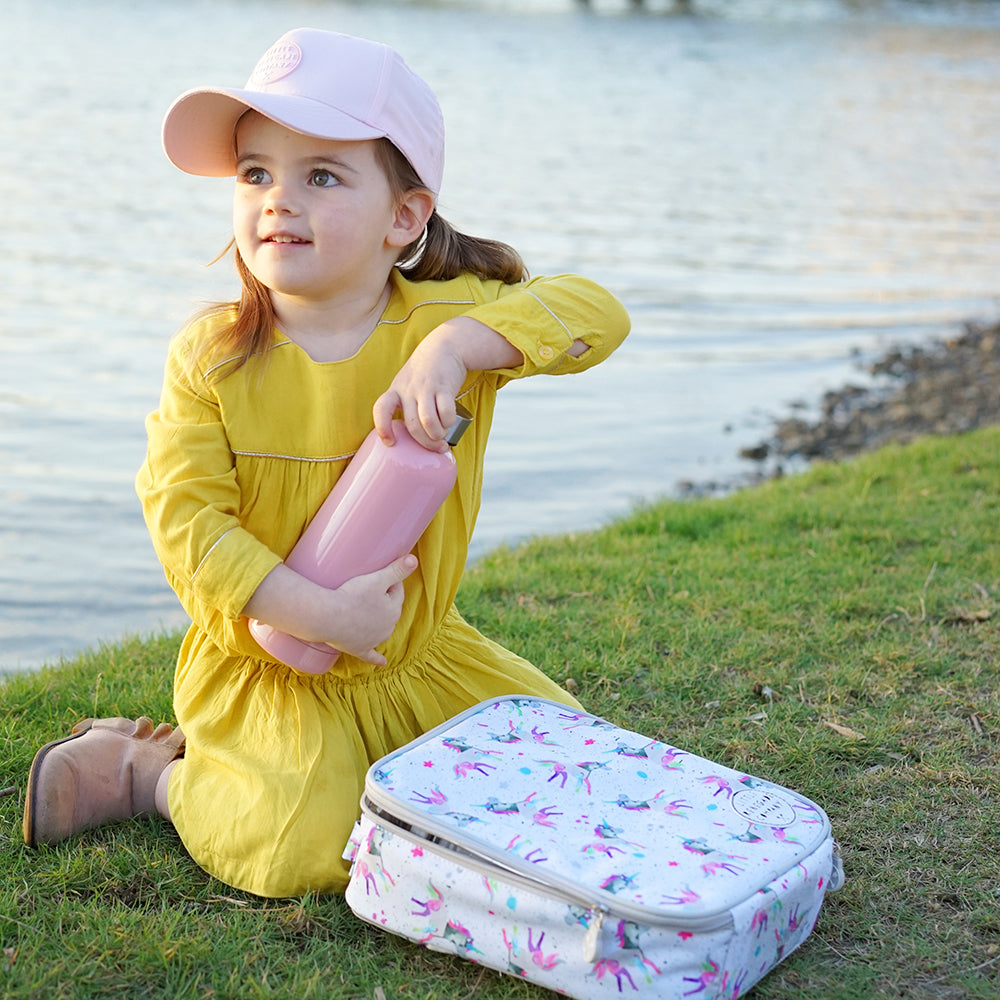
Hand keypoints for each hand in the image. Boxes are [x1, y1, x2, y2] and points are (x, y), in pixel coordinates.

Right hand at [245, 555, 417, 666]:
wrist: (327, 617)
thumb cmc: (352, 596)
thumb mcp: (377, 579)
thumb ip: (396, 570)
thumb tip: (414, 560)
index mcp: (393, 610)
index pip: (397, 591)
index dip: (390, 582)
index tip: (379, 575)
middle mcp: (387, 627)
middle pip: (389, 610)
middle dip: (383, 601)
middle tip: (367, 590)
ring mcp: (373, 640)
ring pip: (381, 629)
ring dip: (378, 623)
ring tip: (368, 613)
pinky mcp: (359, 649)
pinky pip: (370, 655)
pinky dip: (376, 658)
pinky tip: (382, 662)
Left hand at [372, 317, 522, 450]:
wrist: (445, 346)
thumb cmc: (425, 373)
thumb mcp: (407, 384)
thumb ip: (406, 405)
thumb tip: (416, 437)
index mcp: (395, 391)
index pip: (381, 409)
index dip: (383, 428)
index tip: (390, 443)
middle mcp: (408, 390)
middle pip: (412, 425)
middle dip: (425, 442)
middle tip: (436, 448)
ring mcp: (426, 388)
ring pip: (428, 422)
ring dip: (437, 435)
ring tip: (442, 437)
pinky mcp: (444, 387)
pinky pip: (446, 412)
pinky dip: (448, 423)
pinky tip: (450, 423)